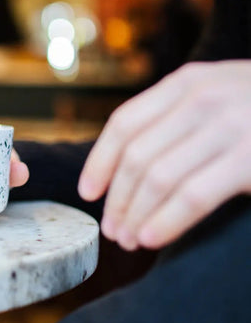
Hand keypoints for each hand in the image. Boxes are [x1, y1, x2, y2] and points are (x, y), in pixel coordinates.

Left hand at [78, 61, 250, 249]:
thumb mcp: (215, 99)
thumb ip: (173, 121)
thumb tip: (122, 170)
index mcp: (185, 83)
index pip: (124, 125)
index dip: (99, 162)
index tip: (87, 193)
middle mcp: (202, 98)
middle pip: (136, 156)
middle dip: (117, 199)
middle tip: (110, 229)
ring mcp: (229, 125)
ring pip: (157, 179)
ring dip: (135, 214)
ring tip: (127, 239)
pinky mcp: (250, 157)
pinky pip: (193, 195)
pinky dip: (166, 220)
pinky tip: (151, 238)